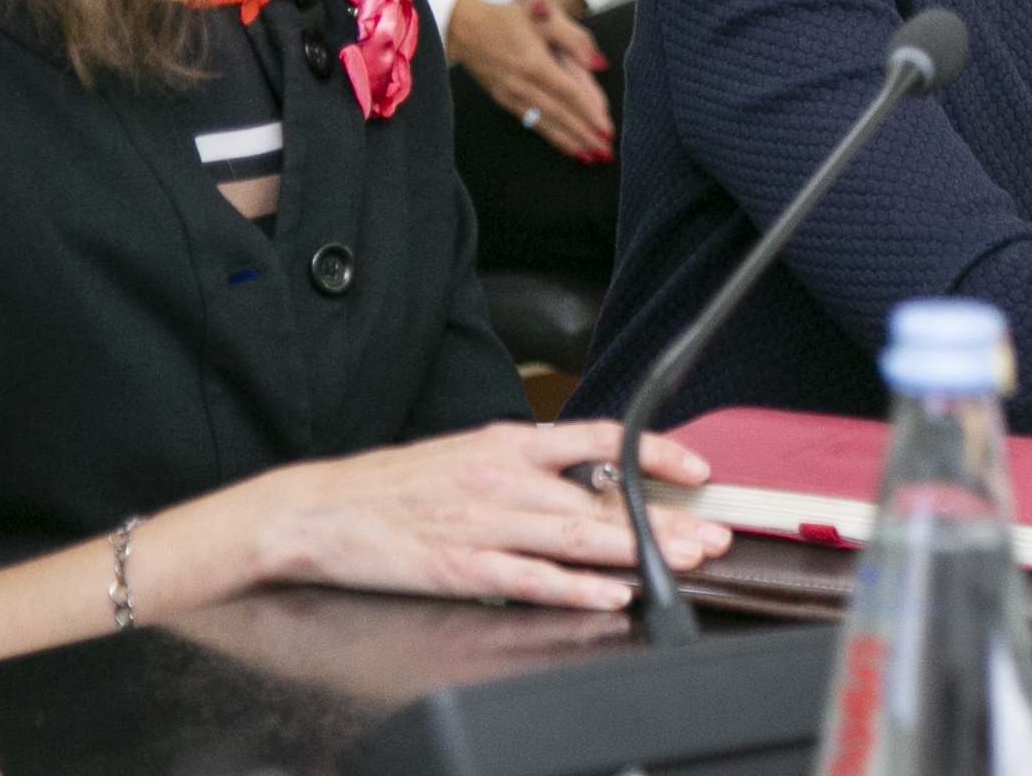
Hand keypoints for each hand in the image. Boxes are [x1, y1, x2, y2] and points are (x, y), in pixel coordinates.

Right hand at [238, 420, 727, 612]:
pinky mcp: (460, 568)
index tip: (695, 470)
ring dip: (638, 551)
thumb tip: (588, 477)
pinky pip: (530, 580)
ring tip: (685, 563)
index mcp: (508, 444)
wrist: (317, 511)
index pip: (599, 437)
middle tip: (714, 536)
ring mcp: (483, 524)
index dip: (654, 452)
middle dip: (665, 519)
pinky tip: (611, 594)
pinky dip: (576, 588)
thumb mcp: (468, 453)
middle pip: (601, 497)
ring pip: (577, 536)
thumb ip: (527, 465)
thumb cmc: (394, 487)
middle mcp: (503, 478)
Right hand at [448, 0, 613, 160]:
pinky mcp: (502, 100)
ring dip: (570, 142)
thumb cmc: (508, 17)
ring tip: (592, 156)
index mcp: (533, 62)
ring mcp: (509, 94)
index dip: (590, 113)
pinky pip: (530, 122)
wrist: (464, 27)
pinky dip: (550, 136)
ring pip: (545, 123)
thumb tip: (599, 64)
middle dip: (584, 135)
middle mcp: (520, 83)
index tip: (607, 130)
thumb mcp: (543, 14)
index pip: (569, 93)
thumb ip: (574, 37)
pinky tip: (565, 146)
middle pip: (559, 114)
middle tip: (606, 152)